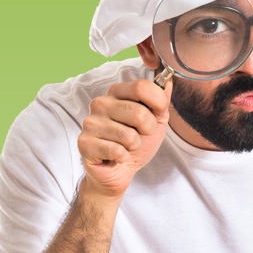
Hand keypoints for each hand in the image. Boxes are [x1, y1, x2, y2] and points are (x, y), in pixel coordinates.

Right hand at [77, 76, 173, 198]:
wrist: (119, 171)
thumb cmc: (136, 144)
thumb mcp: (155, 121)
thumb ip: (161, 101)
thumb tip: (168, 81)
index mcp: (117, 92)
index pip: (141, 87)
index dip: (159, 102)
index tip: (160, 113)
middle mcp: (101, 103)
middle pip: (139, 113)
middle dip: (148, 130)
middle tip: (139, 136)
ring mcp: (91, 122)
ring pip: (129, 136)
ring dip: (134, 146)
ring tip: (125, 146)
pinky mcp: (85, 142)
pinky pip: (117, 151)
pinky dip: (123, 157)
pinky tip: (115, 156)